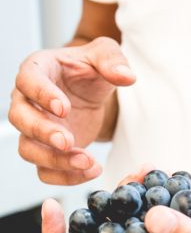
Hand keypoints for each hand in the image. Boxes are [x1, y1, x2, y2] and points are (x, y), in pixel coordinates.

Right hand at [9, 37, 135, 184]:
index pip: (28, 81)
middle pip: (20, 119)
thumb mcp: (104, 56)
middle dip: (43, 132)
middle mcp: (27, 101)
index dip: (42, 95)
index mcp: (37, 71)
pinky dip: (65, 176)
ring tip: (87, 161)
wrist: (87, 93)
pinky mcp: (46, 151)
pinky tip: (90, 171)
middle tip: (68, 141)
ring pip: (29, 150)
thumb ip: (113, 61)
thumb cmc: (88, 71)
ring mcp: (34, 130)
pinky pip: (44, 171)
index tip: (64, 108)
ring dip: (55, 160)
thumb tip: (127, 76)